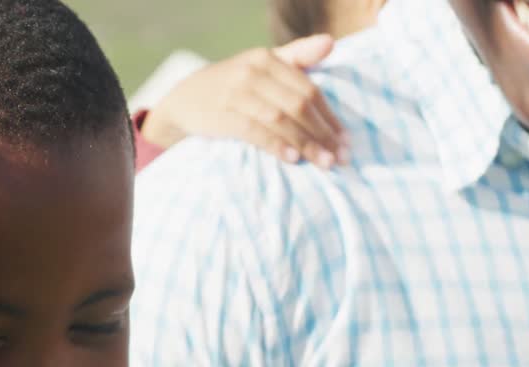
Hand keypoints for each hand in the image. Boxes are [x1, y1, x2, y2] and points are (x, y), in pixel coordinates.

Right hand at [140, 35, 347, 167]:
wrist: (183, 99)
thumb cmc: (230, 85)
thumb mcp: (260, 66)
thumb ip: (296, 56)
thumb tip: (331, 43)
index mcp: (267, 58)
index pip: (308, 89)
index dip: (329, 116)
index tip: (345, 140)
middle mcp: (253, 72)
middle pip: (299, 105)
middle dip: (323, 133)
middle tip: (340, 157)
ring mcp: (236, 93)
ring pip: (281, 120)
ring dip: (306, 143)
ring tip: (324, 162)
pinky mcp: (223, 115)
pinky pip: (256, 132)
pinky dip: (277, 145)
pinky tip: (293, 159)